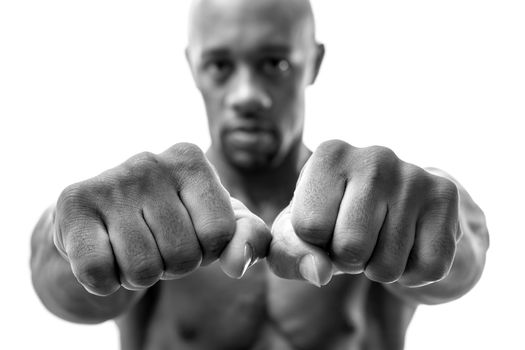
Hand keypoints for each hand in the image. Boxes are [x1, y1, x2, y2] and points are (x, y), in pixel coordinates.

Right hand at [54, 143, 270, 295]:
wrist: (103, 220)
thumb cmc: (172, 219)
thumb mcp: (218, 223)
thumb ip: (248, 237)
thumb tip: (238, 265)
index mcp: (191, 160)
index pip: (220, 234)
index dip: (207, 251)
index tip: (190, 235)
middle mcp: (150, 161)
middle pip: (184, 256)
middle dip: (172, 266)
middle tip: (155, 243)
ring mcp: (109, 181)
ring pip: (143, 271)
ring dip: (139, 275)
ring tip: (129, 246)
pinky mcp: (73, 206)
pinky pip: (99, 273)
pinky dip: (105, 281)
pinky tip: (103, 253)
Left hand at [268, 140, 459, 287]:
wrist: (390, 205)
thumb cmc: (331, 219)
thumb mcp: (297, 234)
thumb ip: (291, 254)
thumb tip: (320, 272)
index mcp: (330, 155)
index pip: (309, 228)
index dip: (315, 242)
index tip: (326, 224)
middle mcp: (374, 156)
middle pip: (350, 249)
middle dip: (348, 259)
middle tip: (355, 238)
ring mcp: (414, 175)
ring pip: (388, 266)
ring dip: (379, 268)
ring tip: (380, 239)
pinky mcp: (445, 196)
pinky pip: (429, 268)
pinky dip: (413, 273)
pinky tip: (407, 246)